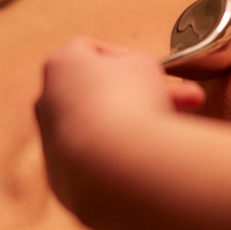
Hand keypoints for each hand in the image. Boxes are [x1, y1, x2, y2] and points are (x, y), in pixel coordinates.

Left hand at [36, 38, 202, 215]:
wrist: (115, 167)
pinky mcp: (64, 179)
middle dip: (142, 95)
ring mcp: (53, 143)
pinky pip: (98, 160)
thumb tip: (135, 82)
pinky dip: (120, 158)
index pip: (89, 50)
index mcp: (60, 65)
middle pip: (98, 92)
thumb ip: (135, 65)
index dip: (124, 57)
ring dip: (136, 127)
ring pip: (101, 128)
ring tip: (177, 132)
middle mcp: (48, 103)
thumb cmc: (128, 104)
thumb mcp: (144, 65)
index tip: (150, 72)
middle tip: (182, 101)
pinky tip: (150, 160)